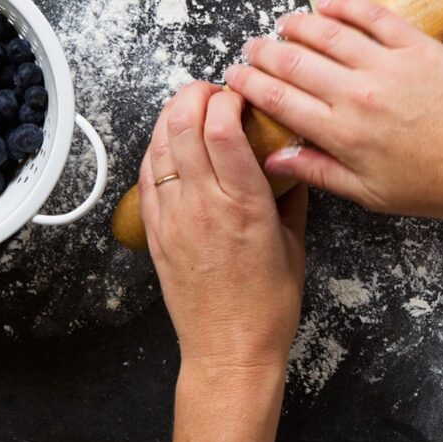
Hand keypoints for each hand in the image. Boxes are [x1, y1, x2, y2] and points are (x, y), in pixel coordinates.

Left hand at [139, 82, 307, 375]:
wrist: (229, 350)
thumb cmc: (267, 305)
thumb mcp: (295, 241)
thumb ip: (290, 192)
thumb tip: (288, 154)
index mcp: (244, 205)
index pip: (222, 128)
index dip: (228, 97)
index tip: (242, 93)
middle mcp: (202, 206)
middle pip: (182, 124)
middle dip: (196, 93)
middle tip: (214, 91)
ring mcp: (173, 218)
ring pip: (159, 144)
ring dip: (173, 115)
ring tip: (192, 108)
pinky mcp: (155, 232)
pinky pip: (147, 175)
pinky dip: (158, 148)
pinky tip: (172, 143)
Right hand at [224, 0, 442, 217]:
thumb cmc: (439, 186)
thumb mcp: (373, 195)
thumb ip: (320, 174)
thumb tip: (275, 159)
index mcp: (344, 134)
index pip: (280, 101)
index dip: (251, 86)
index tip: (235, 77)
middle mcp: (359, 94)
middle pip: (294, 63)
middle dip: (263, 53)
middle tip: (251, 48)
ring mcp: (389, 65)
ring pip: (327, 33)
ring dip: (297, 25)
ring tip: (282, 24)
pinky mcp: (418, 46)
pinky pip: (373, 16)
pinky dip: (346, 6)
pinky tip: (328, 3)